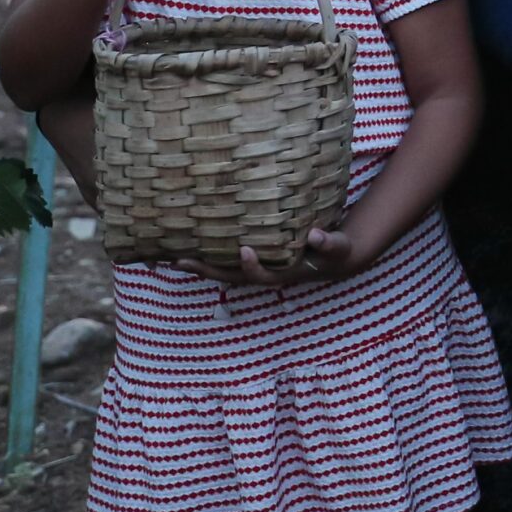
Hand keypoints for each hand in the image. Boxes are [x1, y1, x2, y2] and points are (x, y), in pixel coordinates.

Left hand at [174, 226, 362, 285]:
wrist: (335, 260)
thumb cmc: (336, 252)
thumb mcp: (338, 247)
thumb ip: (328, 242)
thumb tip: (314, 234)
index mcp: (284, 274)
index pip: (263, 274)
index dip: (252, 265)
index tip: (244, 249)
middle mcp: (266, 274)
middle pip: (231, 276)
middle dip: (206, 270)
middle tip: (180, 261)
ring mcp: (259, 269)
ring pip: (224, 271)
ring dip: (200, 266)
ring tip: (173, 258)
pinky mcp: (255, 260)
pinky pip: (228, 262)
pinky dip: (210, 258)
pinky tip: (192, 248)